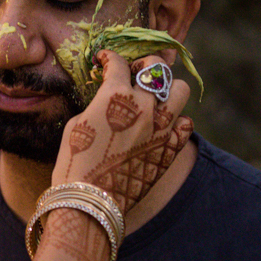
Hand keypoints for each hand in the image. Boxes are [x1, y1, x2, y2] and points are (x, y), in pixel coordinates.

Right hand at [54, 51, 193, 221]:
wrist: (92, 202)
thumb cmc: (74, 165)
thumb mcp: (77, 126)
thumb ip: (97, 105)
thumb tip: (106, 100)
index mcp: (114, 97)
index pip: (117, 62)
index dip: (108, 57)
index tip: (104, 61)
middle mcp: (142, 106)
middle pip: (155, 68)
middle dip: (143, 65)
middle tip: (133, 73)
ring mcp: (161, 127)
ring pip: (179, 89)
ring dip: (167, 88)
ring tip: (154, 96)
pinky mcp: (171, 148)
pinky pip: (185, 124)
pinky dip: (176, 121)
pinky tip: (162, 126)